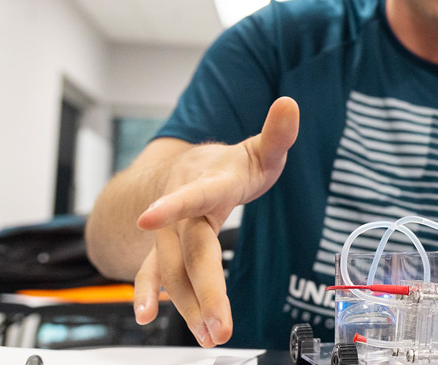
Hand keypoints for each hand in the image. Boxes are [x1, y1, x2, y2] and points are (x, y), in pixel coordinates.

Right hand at [130, 97, 299, 346]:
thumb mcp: (259, 149)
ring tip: (207, 334)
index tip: (149, 219)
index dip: (172, 205)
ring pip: (171, 269)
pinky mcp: (164, 249)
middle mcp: (181, 209)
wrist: (187, 168)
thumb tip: (291, 103)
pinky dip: (147, 293)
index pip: (192, 195)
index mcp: (206, 181)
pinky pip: (151, 271)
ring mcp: (168, 231)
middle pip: (188, 251)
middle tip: (218, 325)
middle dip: (202, 289)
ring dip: (185, 304)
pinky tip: (148, 317)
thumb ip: (277, 133)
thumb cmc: (229, 165)